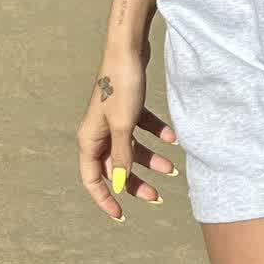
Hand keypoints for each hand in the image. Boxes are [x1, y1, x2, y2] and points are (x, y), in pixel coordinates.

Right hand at [76, 34, 180, 222]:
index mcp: (89, 139)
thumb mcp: (124, 125)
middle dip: (135, 182)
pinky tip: (174, 138)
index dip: (105, 199)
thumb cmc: (121, 85)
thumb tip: (121, 185)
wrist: (129, 48)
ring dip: (151, 159)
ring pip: (132, 148)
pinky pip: (142, 128)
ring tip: (173, 169)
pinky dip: (157, 134)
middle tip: (157, 197)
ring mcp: (113, 118)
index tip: (121, 215)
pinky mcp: (128, 106)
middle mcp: (98, 131)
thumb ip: (123, 156)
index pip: (92, 179)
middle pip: (116, 166)